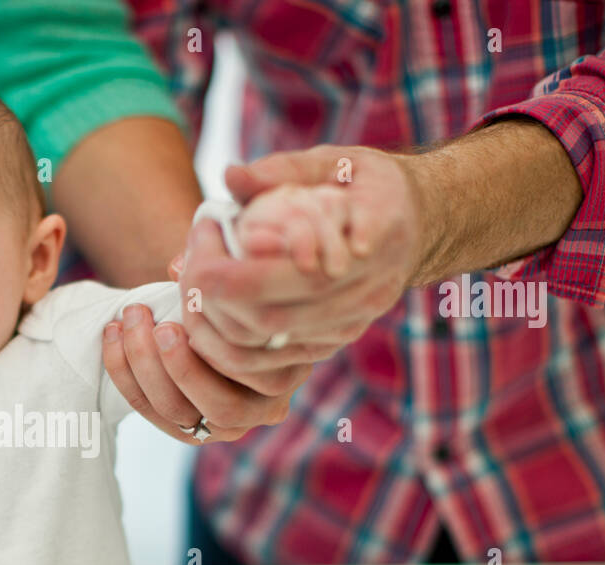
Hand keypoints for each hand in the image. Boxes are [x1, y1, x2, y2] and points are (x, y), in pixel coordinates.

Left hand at [181, 145, 422, 363]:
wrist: (420, 225)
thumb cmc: (367, 184)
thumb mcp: (335, 161)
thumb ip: (282, 170)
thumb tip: (230, 177)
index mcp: (374, 238)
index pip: (293, 273)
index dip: (236, 267)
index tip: (201, 233)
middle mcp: (366, 292)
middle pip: (271, 317)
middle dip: (213, 297)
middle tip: (185, 261)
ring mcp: (351, 324)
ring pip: (266, 346)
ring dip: (214, 326)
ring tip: (188, 286)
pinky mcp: (335, 342)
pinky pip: (271, 362)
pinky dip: (228, 344)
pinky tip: (205, 313)